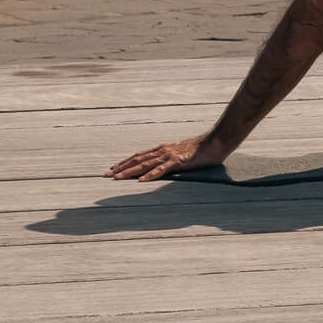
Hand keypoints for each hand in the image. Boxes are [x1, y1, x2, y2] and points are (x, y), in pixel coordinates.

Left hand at [109, 133, 231, 181]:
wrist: (217, 141)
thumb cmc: (202, 148)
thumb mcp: (183, 153)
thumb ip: (172, 158)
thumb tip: (165, 165)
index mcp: (163, 149)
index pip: (139, 156)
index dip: (125, 162)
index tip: (113, 169)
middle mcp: (163, 151)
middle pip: (137, 160)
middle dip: (120, 168)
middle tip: (105, 175)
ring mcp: (170, 155)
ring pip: (145, 164)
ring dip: (129, 171)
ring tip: (116, 178)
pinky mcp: (179, 161)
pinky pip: (162, 169)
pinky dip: (151, 175)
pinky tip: (141, 181)